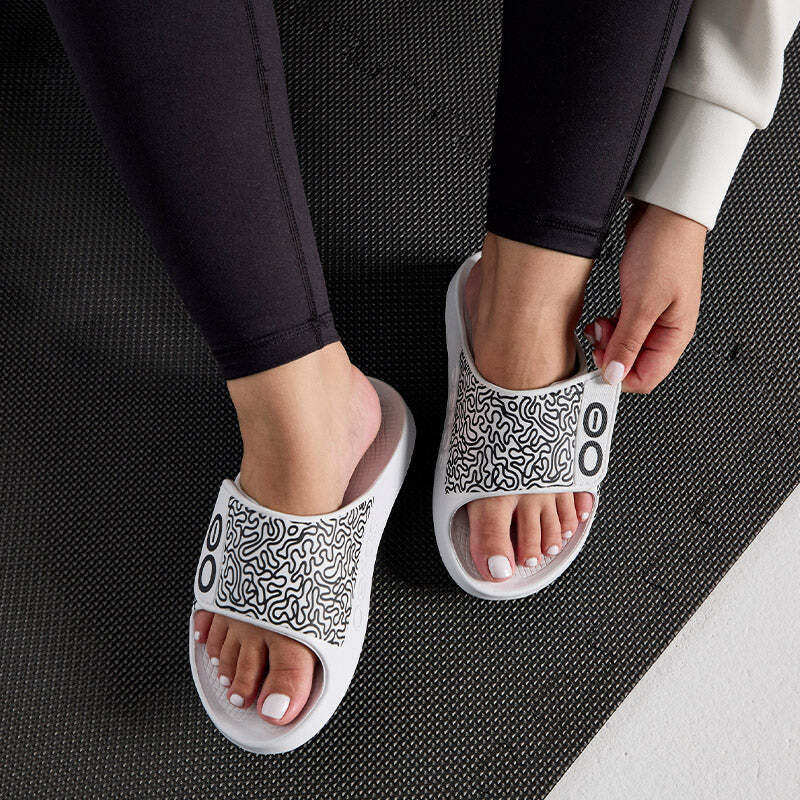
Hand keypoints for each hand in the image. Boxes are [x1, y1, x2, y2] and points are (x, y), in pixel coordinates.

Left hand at [586, 203, 705, 393]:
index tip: (599, 365)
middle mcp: (667, 329)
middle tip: (597, 340)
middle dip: (611, 355)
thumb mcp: (641, 303)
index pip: (648, 377)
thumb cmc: (664, 251)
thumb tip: (616, 375)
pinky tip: (600, 319)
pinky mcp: (640, 302)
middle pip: (634, 363)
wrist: (664, 213)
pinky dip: (608, 327)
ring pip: (625, 345)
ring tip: (596, 326)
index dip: (621, 376)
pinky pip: (621, 327)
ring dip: (607, 340)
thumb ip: (627, 342)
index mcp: (676, 335)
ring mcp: (653, 316)